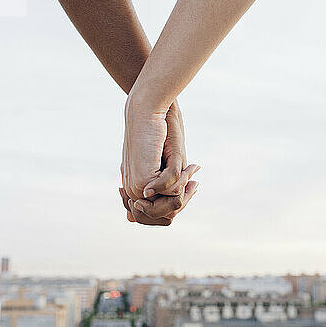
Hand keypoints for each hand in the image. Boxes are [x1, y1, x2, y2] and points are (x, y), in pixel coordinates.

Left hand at [120, 98, 198, 224]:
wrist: (149, 109)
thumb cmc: (160, 133)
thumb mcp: (165, 165)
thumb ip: (162, 188)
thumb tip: (139, 213)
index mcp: (135, 187)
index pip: (156, 216)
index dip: (177, 205)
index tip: (191, 186)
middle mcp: (132, 190)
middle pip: (165, 217)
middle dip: (182, 200)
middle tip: (193, 180)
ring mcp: (136, 188)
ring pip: (171, 207)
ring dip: (184, 188)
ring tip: (189, 169)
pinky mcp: (142, 182)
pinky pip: (172, 192)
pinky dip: (183, 178)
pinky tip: (187, 164)